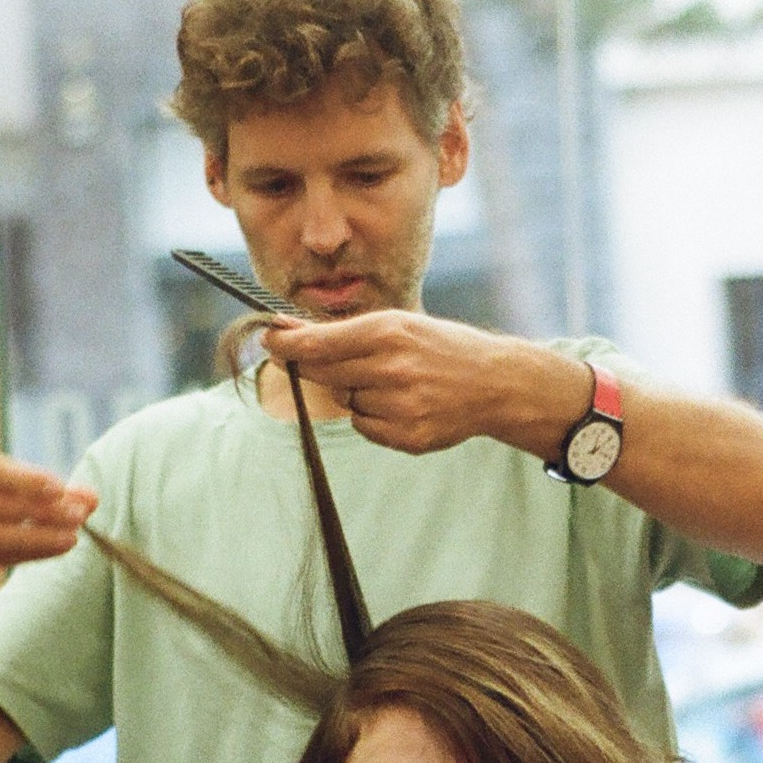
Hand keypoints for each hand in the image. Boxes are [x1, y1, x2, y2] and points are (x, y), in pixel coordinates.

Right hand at [0, 450, 96, 606]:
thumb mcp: (11, 495)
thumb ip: (49, 493)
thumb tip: (91, 498)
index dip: (25, 479)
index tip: (60, 488)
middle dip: (38, 509)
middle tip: (76, 514)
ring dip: (36, 534)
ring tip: (71, 535)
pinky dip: (27, 553)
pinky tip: (56, 548)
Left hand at [259, 311, 582, 458]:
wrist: (494, 383)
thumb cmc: (439, 348)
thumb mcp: (399, 324)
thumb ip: (343, 332)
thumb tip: (286, 332)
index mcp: (389, 332)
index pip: (318, 343)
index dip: (286, 344)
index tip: (268, 342)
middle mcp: (392, 368)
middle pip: (324, 375)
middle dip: (318, 368)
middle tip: (336, 360)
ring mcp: (401, 406)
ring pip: (347, 403)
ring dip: (357, 393)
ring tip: (394, 383)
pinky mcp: (408, 437)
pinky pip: (365, 427)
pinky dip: (374, 417)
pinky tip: (403, 405)